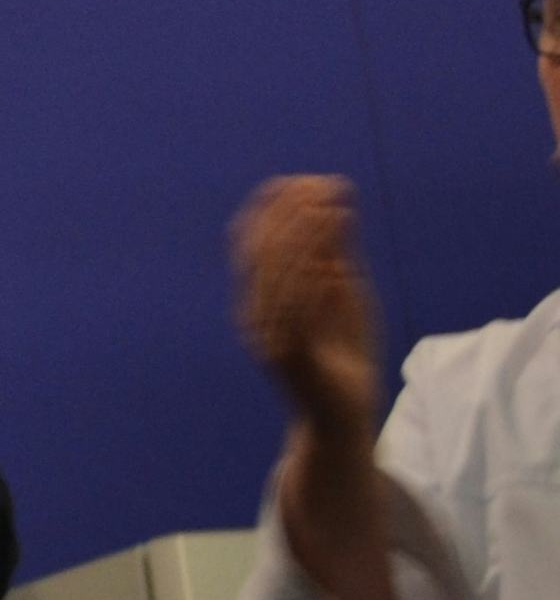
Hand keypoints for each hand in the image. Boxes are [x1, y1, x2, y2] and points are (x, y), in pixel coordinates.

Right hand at [236, 174, 384, 447]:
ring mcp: (268, 337)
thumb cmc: (345, 355)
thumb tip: (337, 208)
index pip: (253, 241)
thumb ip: (337, 258)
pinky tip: (328, 258)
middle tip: (321, 186)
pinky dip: (309, 283)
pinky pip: (295, 316)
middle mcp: (254, 314)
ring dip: (302, 239)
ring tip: (328, 209)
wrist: (344, 419)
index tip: (303, 181)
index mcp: (259, 297)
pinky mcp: (290, 360)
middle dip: (290, 214)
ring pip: (276, 278)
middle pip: (263, 252)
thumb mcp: (344, 298)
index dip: (274, 208)